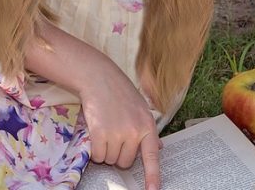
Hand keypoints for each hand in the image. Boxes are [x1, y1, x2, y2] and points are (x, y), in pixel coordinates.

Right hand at [79, 64, 162, 189]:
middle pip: (125, 162)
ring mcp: (117, 133)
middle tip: (114, 135)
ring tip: (105, 129)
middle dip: (118, 154)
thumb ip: (147, 129)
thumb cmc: (120, 92)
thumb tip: (158, 148)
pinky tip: (96, 133)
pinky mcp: (100, 133)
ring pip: (110, 160)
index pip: (152, 157)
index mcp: (147, 126)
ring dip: (105, 151)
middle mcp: (134, 132)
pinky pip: (98, 155)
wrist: (99, 77)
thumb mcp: (141, 108)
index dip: (153, 177)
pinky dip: (95, 150)